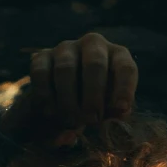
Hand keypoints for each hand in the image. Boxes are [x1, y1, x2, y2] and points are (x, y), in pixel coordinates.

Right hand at [3, 33, 137, 145]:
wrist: (59, 107)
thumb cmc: (93, 107)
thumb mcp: (106, 112)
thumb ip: (113, 112)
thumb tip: (119, 112)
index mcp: (116, 57)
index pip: (125, 67)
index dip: (125, 88)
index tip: (121, 110)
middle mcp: (93, 45)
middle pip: (95, 63)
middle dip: (93, 97)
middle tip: (92, 120)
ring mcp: (66, 48)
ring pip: (66, 69)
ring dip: (68, 101)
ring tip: (71, 122)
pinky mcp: (42, 56)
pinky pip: (42, 73)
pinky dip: (46, 97)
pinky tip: (51, 112)